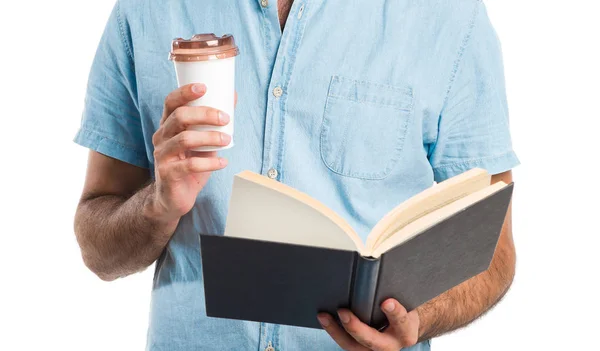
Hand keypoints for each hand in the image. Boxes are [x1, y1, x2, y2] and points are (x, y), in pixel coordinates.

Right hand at [149, 83, 234, 223]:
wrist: (173, 198)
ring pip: (185, 139)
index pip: (170, 102)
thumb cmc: (189, 165)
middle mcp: (161, 137)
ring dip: (210, 138)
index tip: (204, 87)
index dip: (185, 92)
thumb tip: (232, 97)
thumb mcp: (202, 142)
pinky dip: (210, 163)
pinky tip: (223, 162)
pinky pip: (190, 165)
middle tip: (225, 118)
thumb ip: (213, 124)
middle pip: (179, 117)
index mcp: (167, 126)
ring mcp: (162, 156)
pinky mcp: (168, 174)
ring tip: (228, 140)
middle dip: (205, 114)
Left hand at [317, 299, 419, 350]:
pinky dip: (333, 330)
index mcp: (406, 330)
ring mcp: (373, 349)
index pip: (402, 322)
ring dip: (336, 331)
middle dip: (356, 327)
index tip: (387, 302)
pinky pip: (345, 342)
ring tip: (323, 315)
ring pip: (353, 345)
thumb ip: (394, 289)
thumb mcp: (405, 297)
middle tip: (343, 312)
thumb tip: (374, 265)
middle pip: (373, 341)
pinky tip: (323, 317)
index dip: (395, 313)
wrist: (402, 324)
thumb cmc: (402, 304)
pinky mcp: (360, 348)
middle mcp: (391, 345)